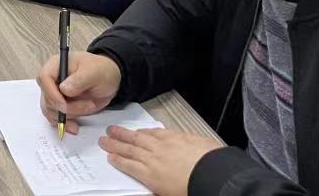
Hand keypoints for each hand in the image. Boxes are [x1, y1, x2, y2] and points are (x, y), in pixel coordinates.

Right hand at [36, 51, 122, 134]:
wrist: (109, 80)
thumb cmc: (101, 70)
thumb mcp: (95, 72)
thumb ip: (79, 80)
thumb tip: (63, 89)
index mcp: (57, 65)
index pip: (44, 78)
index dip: (51, 93)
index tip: (64, 105)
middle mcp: (52, 79)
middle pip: (47, 97)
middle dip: (67, 107)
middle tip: (89, 105)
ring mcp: (55, 93)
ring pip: (51, 110)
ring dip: (69, 115)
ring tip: (90, 107)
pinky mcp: (60, 105)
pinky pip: (55, 118)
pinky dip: (64, 124)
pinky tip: (75, 127)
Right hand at [99, 127, 223, 195]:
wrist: (215, 175)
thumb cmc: (195, 190)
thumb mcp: (169, 195)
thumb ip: (157, 190)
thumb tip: (150, 189)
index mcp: (151, 176)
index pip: (128, 166)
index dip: (117, 160)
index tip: (109, 156)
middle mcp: (154, 159)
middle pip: (130, 150)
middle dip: (115, 144)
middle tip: (103, 139)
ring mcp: (165, 146)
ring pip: (139, 138)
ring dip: (125, 134)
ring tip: (114, 129)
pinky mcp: (178, 137)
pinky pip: (157, 132)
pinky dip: (146, 131)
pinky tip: (141, 130)